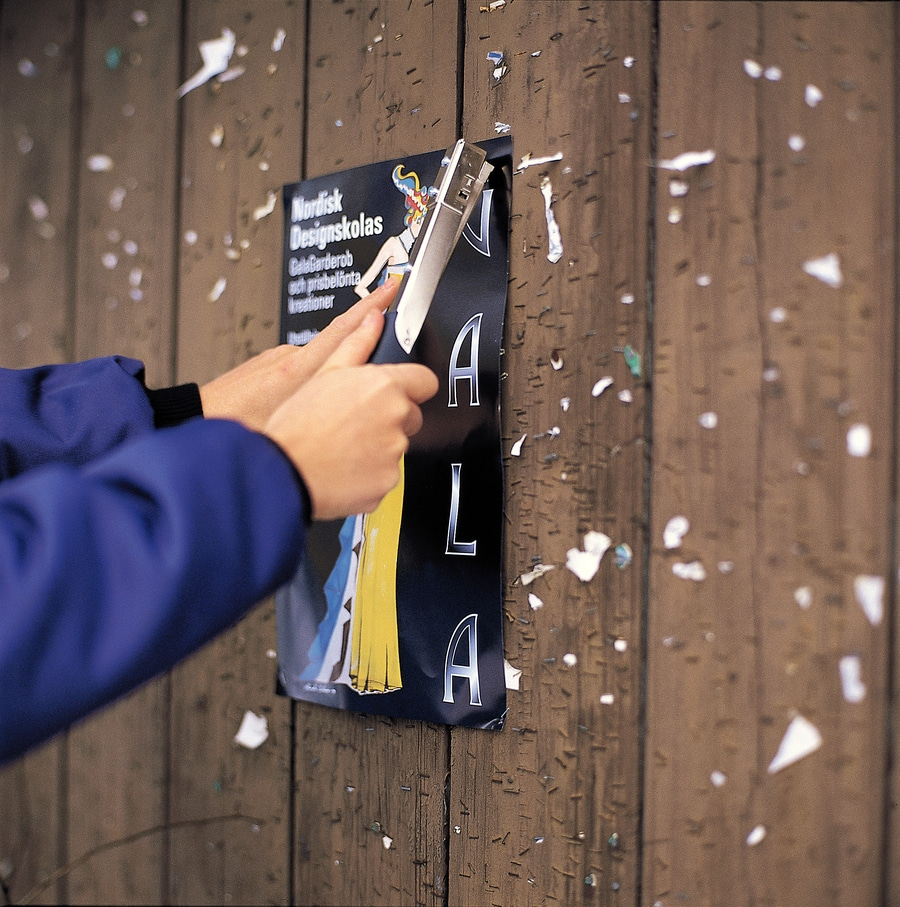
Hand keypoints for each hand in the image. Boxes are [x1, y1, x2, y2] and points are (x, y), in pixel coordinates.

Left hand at [199, 278, 399, 431]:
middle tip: (385, 305)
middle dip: (363, 326)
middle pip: (337, 340)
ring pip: (317, 361)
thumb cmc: (237, 428)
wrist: (194, 416)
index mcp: (298, 370)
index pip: (343, 330)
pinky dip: (307, 379)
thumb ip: (321, 415)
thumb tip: (348, 417)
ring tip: (336, 394)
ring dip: (330, 371)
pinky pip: (297, 368)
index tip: (388, 288)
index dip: (370, 308)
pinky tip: (303, 401)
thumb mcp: (289, 429)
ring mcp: (275, 357)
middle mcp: (288, 356)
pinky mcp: (265, 365)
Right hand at [263, 308, 437, 520]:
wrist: (284, 470)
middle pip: (412, 415)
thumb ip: (357, 343)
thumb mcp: (325, 372)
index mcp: (385, 386)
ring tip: (344, 445)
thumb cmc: (299, 424)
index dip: (411, 385)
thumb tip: (374, 319)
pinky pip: (386, 474)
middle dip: (391, 418)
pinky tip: (345, 466)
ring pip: (397, 446)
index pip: (425, 380)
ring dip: (379, 446)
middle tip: (356, 421)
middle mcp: (396, 418)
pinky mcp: (389, 481)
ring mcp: (395, 453)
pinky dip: (371, 473)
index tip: (397, 391)